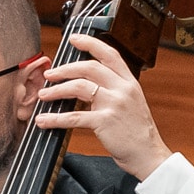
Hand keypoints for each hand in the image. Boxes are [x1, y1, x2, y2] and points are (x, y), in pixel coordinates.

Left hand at [33, 33, 171, 179]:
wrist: (148, 154)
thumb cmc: (137, 131)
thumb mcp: (131, 103)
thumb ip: (114, 90)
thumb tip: (88, 84)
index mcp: (129, 82)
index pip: (109, 54)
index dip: (90, 44)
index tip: (73, 39)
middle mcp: (123, 89)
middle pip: (89, 67)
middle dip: (65, 69)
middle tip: (50, 74)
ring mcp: (114, 104)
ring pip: (79, 87)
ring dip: (57, 90)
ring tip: (44, 95)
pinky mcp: (105, 122)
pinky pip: (74, 116)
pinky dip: (55, 118)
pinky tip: (44, 120)